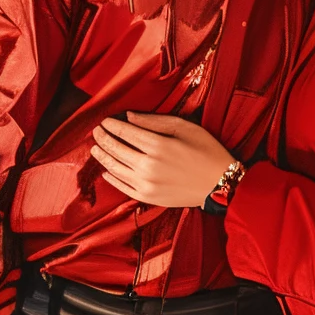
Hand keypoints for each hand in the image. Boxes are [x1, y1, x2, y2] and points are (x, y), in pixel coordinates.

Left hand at [91, 113, 233, 206]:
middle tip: (96, 131)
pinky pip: (123, 187)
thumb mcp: (184, 127)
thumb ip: (154, 122)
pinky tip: (106, 171)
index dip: (112, 126)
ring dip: (102, 157)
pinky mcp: (148, 197)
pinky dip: (112, 178)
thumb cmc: (206, 151)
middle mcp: (148, 165)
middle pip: (117, 149)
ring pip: (115, 168)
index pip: (126, 132)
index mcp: (158, 145)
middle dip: (103, 139)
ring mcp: (146, 184)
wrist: (219, 184)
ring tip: (95, 148)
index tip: (105, 121)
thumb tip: (129, 117)